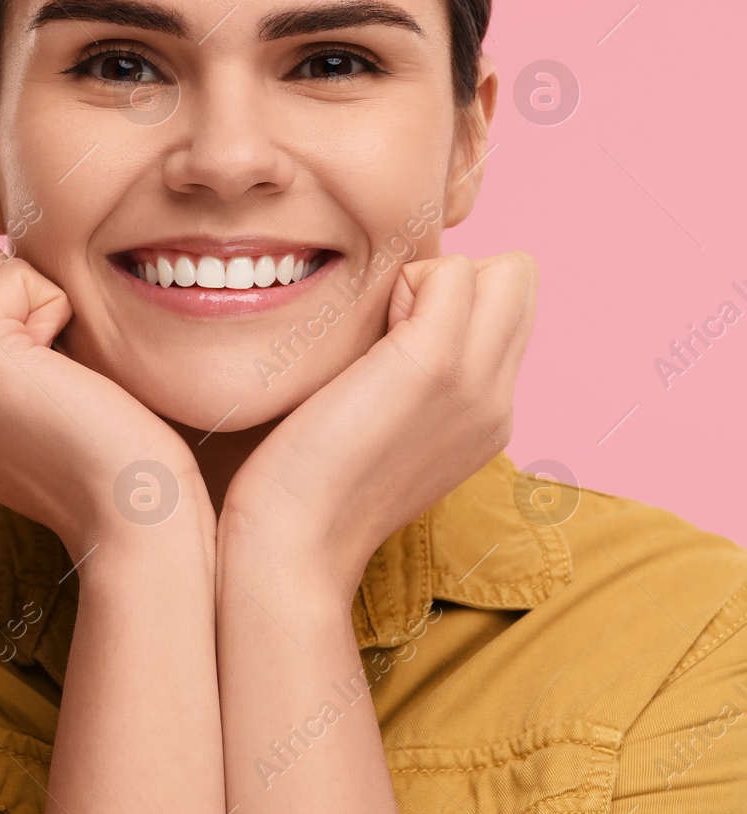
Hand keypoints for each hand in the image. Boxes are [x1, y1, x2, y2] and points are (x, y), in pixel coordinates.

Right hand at [0, 244, 210, 556]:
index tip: (46, 382)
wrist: (133, 514)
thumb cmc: (111, 453)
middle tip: (54, 373)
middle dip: (19, 297)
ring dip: (38, 300)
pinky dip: (55, 307)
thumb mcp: (28, 396)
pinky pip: (13, 274)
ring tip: (57, 372)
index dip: (14, 309)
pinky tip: (65, 371)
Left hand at [221, 252, 538, 598]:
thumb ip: (408, 382)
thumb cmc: (307, 486)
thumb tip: (391, 323)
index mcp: (488, 416)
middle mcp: (498, 400)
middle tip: (386, 325)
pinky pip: (451, 271)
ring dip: (429, 277)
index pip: (510, 309)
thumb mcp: (382, 430)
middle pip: (519, 281)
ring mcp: (475, 384)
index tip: (390, 337)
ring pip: (501, 270)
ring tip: (374, 333)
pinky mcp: (434, 365)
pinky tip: (361, 335)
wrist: (294, 543)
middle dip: (453, 277)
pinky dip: (402, 279)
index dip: (452, 298)